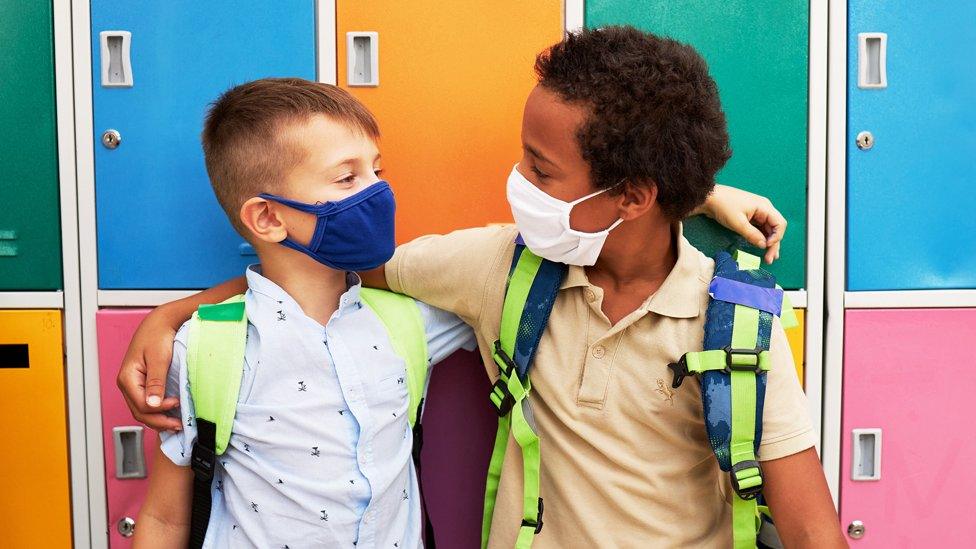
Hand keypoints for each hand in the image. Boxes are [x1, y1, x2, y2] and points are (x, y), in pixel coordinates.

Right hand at [116, 306, 181, 431]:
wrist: (158, 323)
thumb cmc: (157, 336)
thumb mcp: (159, 359)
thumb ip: (156, 382)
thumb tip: (153, 404)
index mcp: (127, 378)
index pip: (141, 405)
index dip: (160, 409)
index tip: (177, 403)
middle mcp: (126, 384)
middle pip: (139, 412)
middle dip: (159, 421)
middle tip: (178, 425)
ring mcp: (132, 385)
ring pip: (141, 411)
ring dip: (157, 419)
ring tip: (175, 424)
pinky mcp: (140, 384)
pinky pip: (145, 403)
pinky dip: (156, 412)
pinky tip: (169, 414)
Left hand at [697, 185, 787, 264]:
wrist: (709, 198)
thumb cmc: (724, 206)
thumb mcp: (738, 223)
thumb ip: (752, 235)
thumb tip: (764, 245)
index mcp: (764, 207)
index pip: (780, 224)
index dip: (777, 236)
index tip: (767, 246)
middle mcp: (764, 209)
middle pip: (775, 229)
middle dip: (774, 244)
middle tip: (769, 259)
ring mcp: (757, 214)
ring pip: (768, 230)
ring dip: (769, 243)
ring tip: (768, 257)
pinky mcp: (750, 217)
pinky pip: (760, 229)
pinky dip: (761, 238)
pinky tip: (762, 247)